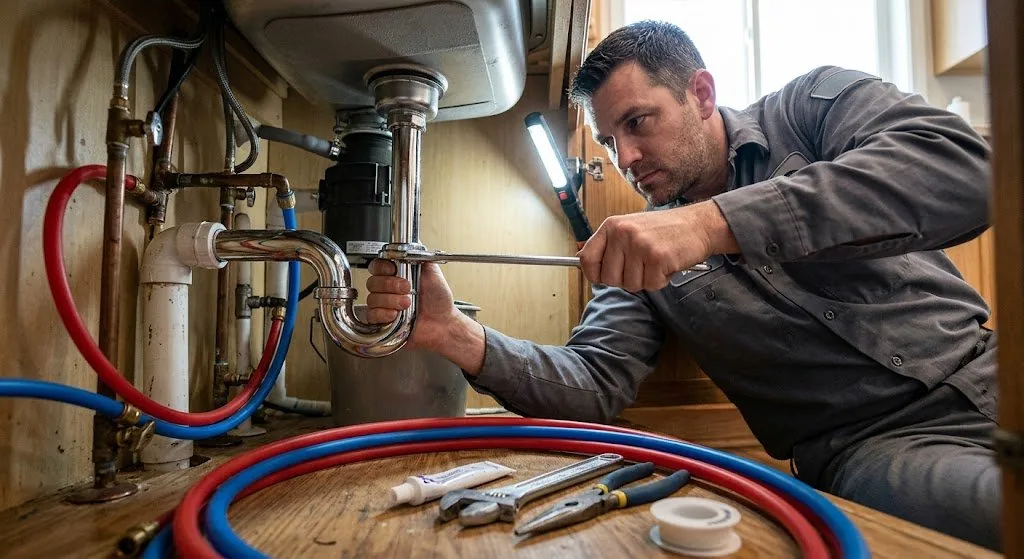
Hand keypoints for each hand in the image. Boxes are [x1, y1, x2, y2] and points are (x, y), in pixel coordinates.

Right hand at [365, 259, 461, 350]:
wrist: (442, 323)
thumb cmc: (438, 301)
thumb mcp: (433, 273)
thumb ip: (420, 257)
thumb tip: (412, 242)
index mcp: (397, 275)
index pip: (377, 266)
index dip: (382, 267)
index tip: (393, 269)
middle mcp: (388, 289)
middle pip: (372, 282)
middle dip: (390, 285)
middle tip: (407, 288)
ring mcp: (384, 305)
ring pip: (372, 298)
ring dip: (391, 300)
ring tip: (407, 303)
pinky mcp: (382, 321)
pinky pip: (372, 315)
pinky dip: (384, 314)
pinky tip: (396, 314)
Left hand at [577, 200, 737, 291]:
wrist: (698, 225)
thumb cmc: (664, 231)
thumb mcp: (630, 229)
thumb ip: (610, 247)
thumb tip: (587, 266)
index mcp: (612, 226)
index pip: (587, 258)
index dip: (595, 274)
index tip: (605, 276)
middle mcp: (623, 233)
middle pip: (609, 278)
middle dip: (626, 279)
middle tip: (642, 266)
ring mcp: (639, 245)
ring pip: (630, 284)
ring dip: (646, 279)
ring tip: (656, 261)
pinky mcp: (657, 257)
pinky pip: (650, 285)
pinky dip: (661, 280)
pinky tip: (667, 264)